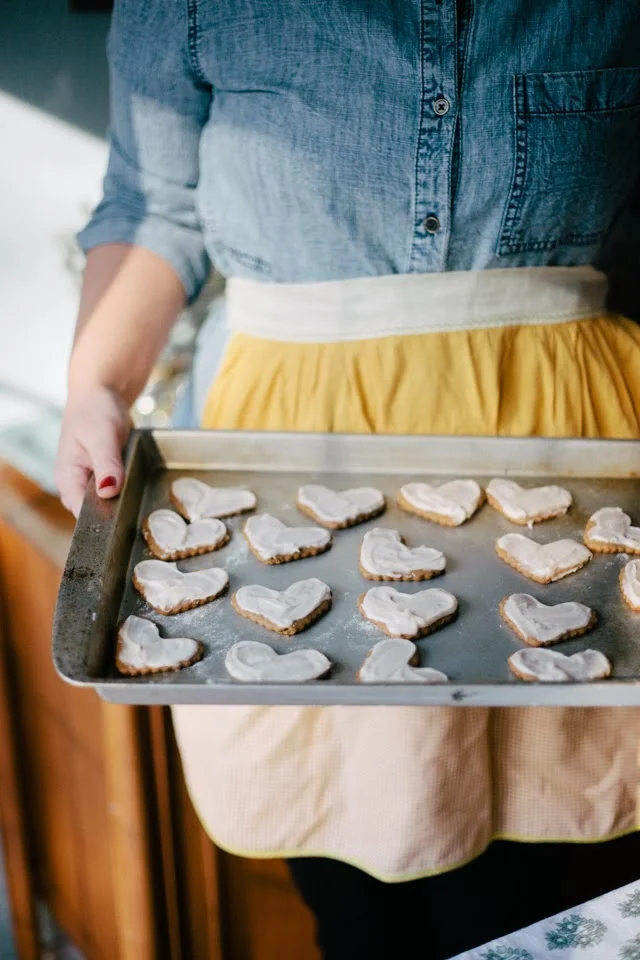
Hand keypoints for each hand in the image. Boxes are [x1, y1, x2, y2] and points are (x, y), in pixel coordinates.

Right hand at [55, 384, 130, 516]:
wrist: (101, 393)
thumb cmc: (95, 410)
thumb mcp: (102, 436)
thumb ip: (106, 464)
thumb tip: (108, 492)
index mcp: (67, 479)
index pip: (83, 515)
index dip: (104, 518)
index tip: (125, 513)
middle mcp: (75, 485)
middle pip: (96, 514)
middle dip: (116, 510)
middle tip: (135, 496)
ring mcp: (88, 482)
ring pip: (107, 505)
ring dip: (123, 500)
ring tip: (136, 485)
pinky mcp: (102, 477)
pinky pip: (114, 493)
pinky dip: (125, 489)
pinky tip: (135, 480)